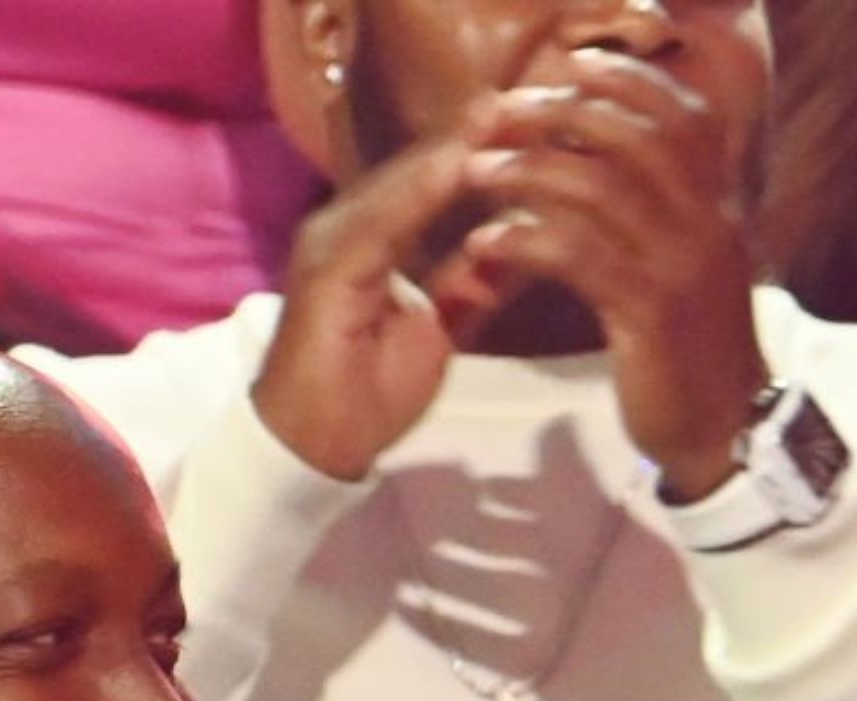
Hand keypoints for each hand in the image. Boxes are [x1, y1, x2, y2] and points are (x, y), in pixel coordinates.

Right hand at [254, 130, 501, 480]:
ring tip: (500, 120)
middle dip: (473, 140)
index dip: (484, 155)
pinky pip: (377, 224)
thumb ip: (471, 286)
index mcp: (376, 238)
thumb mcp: (441, 328)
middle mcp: (350, 228)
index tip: (539, 128)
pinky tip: (455, 171)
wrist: (317, 440)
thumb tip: (520, 250)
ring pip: (400, 188)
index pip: (436, 188)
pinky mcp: (325, 269)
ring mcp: (332, 243)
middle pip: (420, 175)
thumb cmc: (371, 389)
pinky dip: (416, 196)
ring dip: (451, 154)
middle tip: (531, 104)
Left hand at [462, 48, 766, 492]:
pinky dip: (522, 241)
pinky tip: (486, 244)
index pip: (683, 118)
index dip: (628, 81)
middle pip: (633, 137)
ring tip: (473, 172)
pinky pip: (577, 256)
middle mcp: (709, 228)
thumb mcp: (681, 261)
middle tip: (497, 114)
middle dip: (557, 113)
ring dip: (524, 171)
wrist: (722, 427)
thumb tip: (590, 147)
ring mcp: (682, 269)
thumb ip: (652, 205)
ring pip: (597, 189)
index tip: (572, 65)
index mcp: (718, 208)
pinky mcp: (650, 314)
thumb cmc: (687, 342)